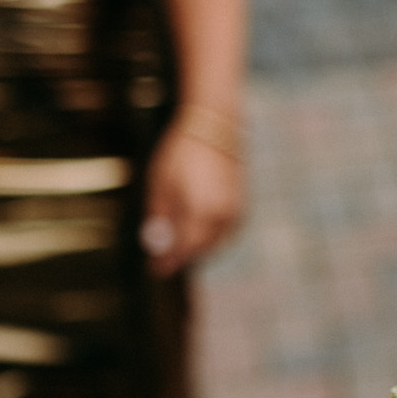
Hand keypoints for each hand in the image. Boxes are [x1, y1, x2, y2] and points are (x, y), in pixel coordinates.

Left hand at [140, 118, 244, 276]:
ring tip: (178, 246)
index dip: (168, 262)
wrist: (215, 127)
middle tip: (163, 259)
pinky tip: (197, 231)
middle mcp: (222, 217)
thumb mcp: (161, 184)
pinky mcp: (242, 205)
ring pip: (216, 242)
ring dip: (197, 247)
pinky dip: (211, 236)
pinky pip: (226, 231)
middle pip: (201, 249)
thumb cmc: (181, 152)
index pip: (183, 250)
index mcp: (200, 212)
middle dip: (182, 255)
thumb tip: (155, 245)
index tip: (154, 270)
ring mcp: (235, 212)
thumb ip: (159, 217)